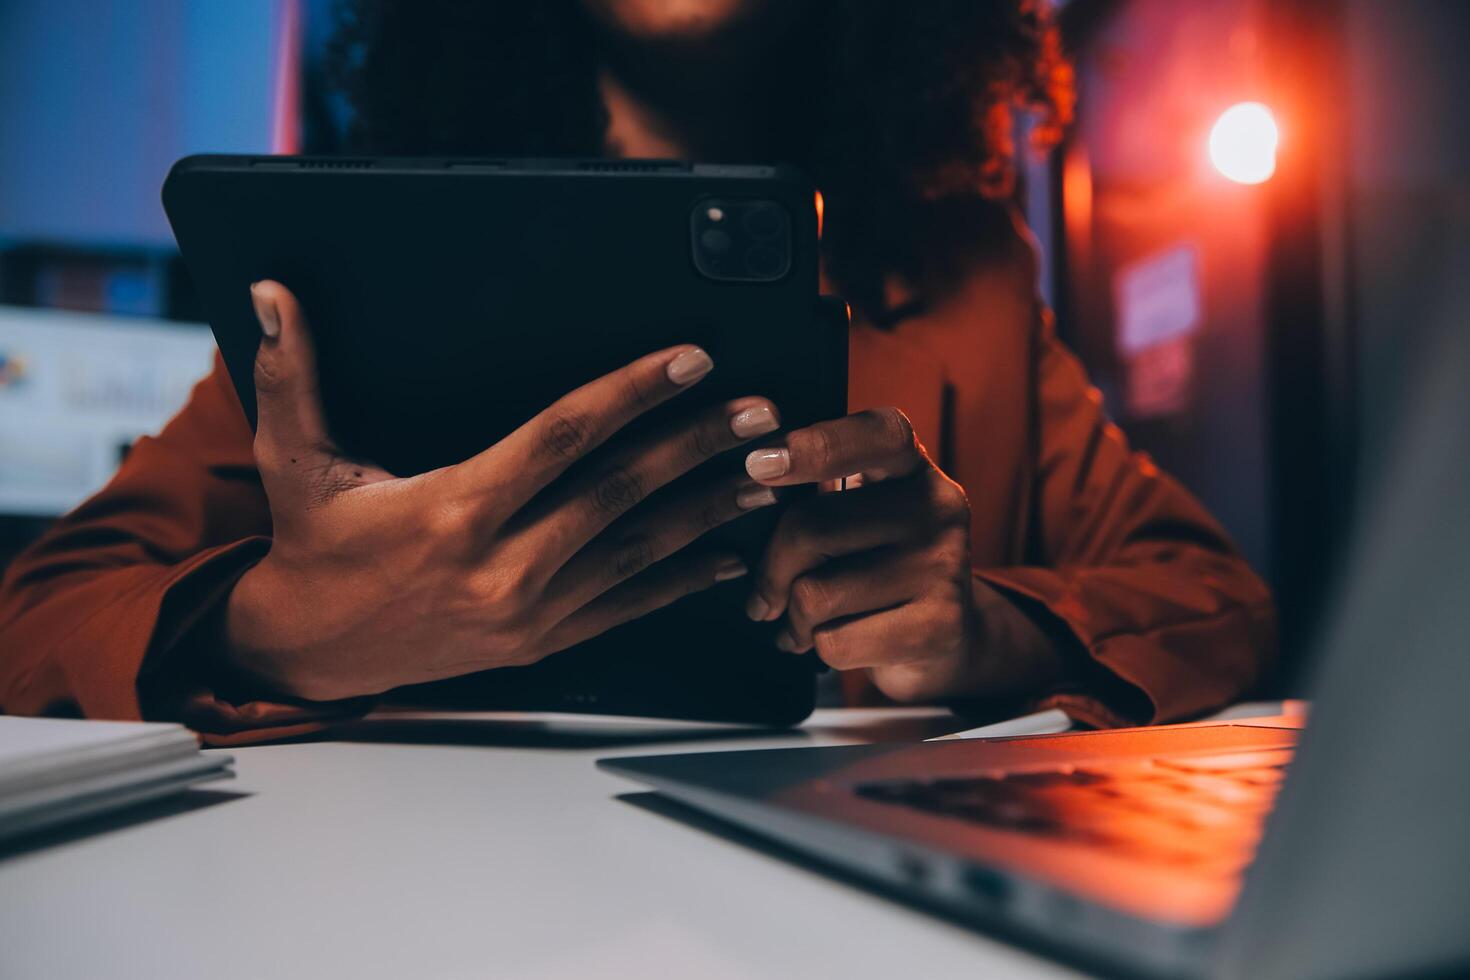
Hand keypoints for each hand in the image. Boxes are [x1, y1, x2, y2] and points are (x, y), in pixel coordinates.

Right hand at [225, 281, 781, 700]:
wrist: (313, 651)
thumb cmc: (314, 543)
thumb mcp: (295, 459)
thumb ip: (291, 374)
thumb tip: (274, 293)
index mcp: (452, 508)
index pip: (563, 436)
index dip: (633, 393)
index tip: (692, 359)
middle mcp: (501, 564)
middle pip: (620, 491)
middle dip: (697, 446)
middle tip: (761, 413)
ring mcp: (528, 611)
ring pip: (637, 552)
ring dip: (707, 511)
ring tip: (765, 476)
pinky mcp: (541, 642)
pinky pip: (626, 608)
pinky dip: (680, 582)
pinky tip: (726, 557)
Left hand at [743, 407, 1064, 702]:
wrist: (947, 634)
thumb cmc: (876, 563)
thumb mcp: (856, 512)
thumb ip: (814, 492)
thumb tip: (746, 487)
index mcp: (912, 466)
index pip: (878, 434)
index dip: (817, 445)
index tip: (756, 465)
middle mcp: (938, 507)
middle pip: (814, 527)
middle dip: (771, 570)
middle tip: (765, 596)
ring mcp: (945, 567)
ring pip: (815, 594)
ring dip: (793, 619)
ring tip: (801, 623)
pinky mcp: (940, 626)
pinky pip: (835, 641)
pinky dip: (816, 647)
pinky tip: (827, 642)